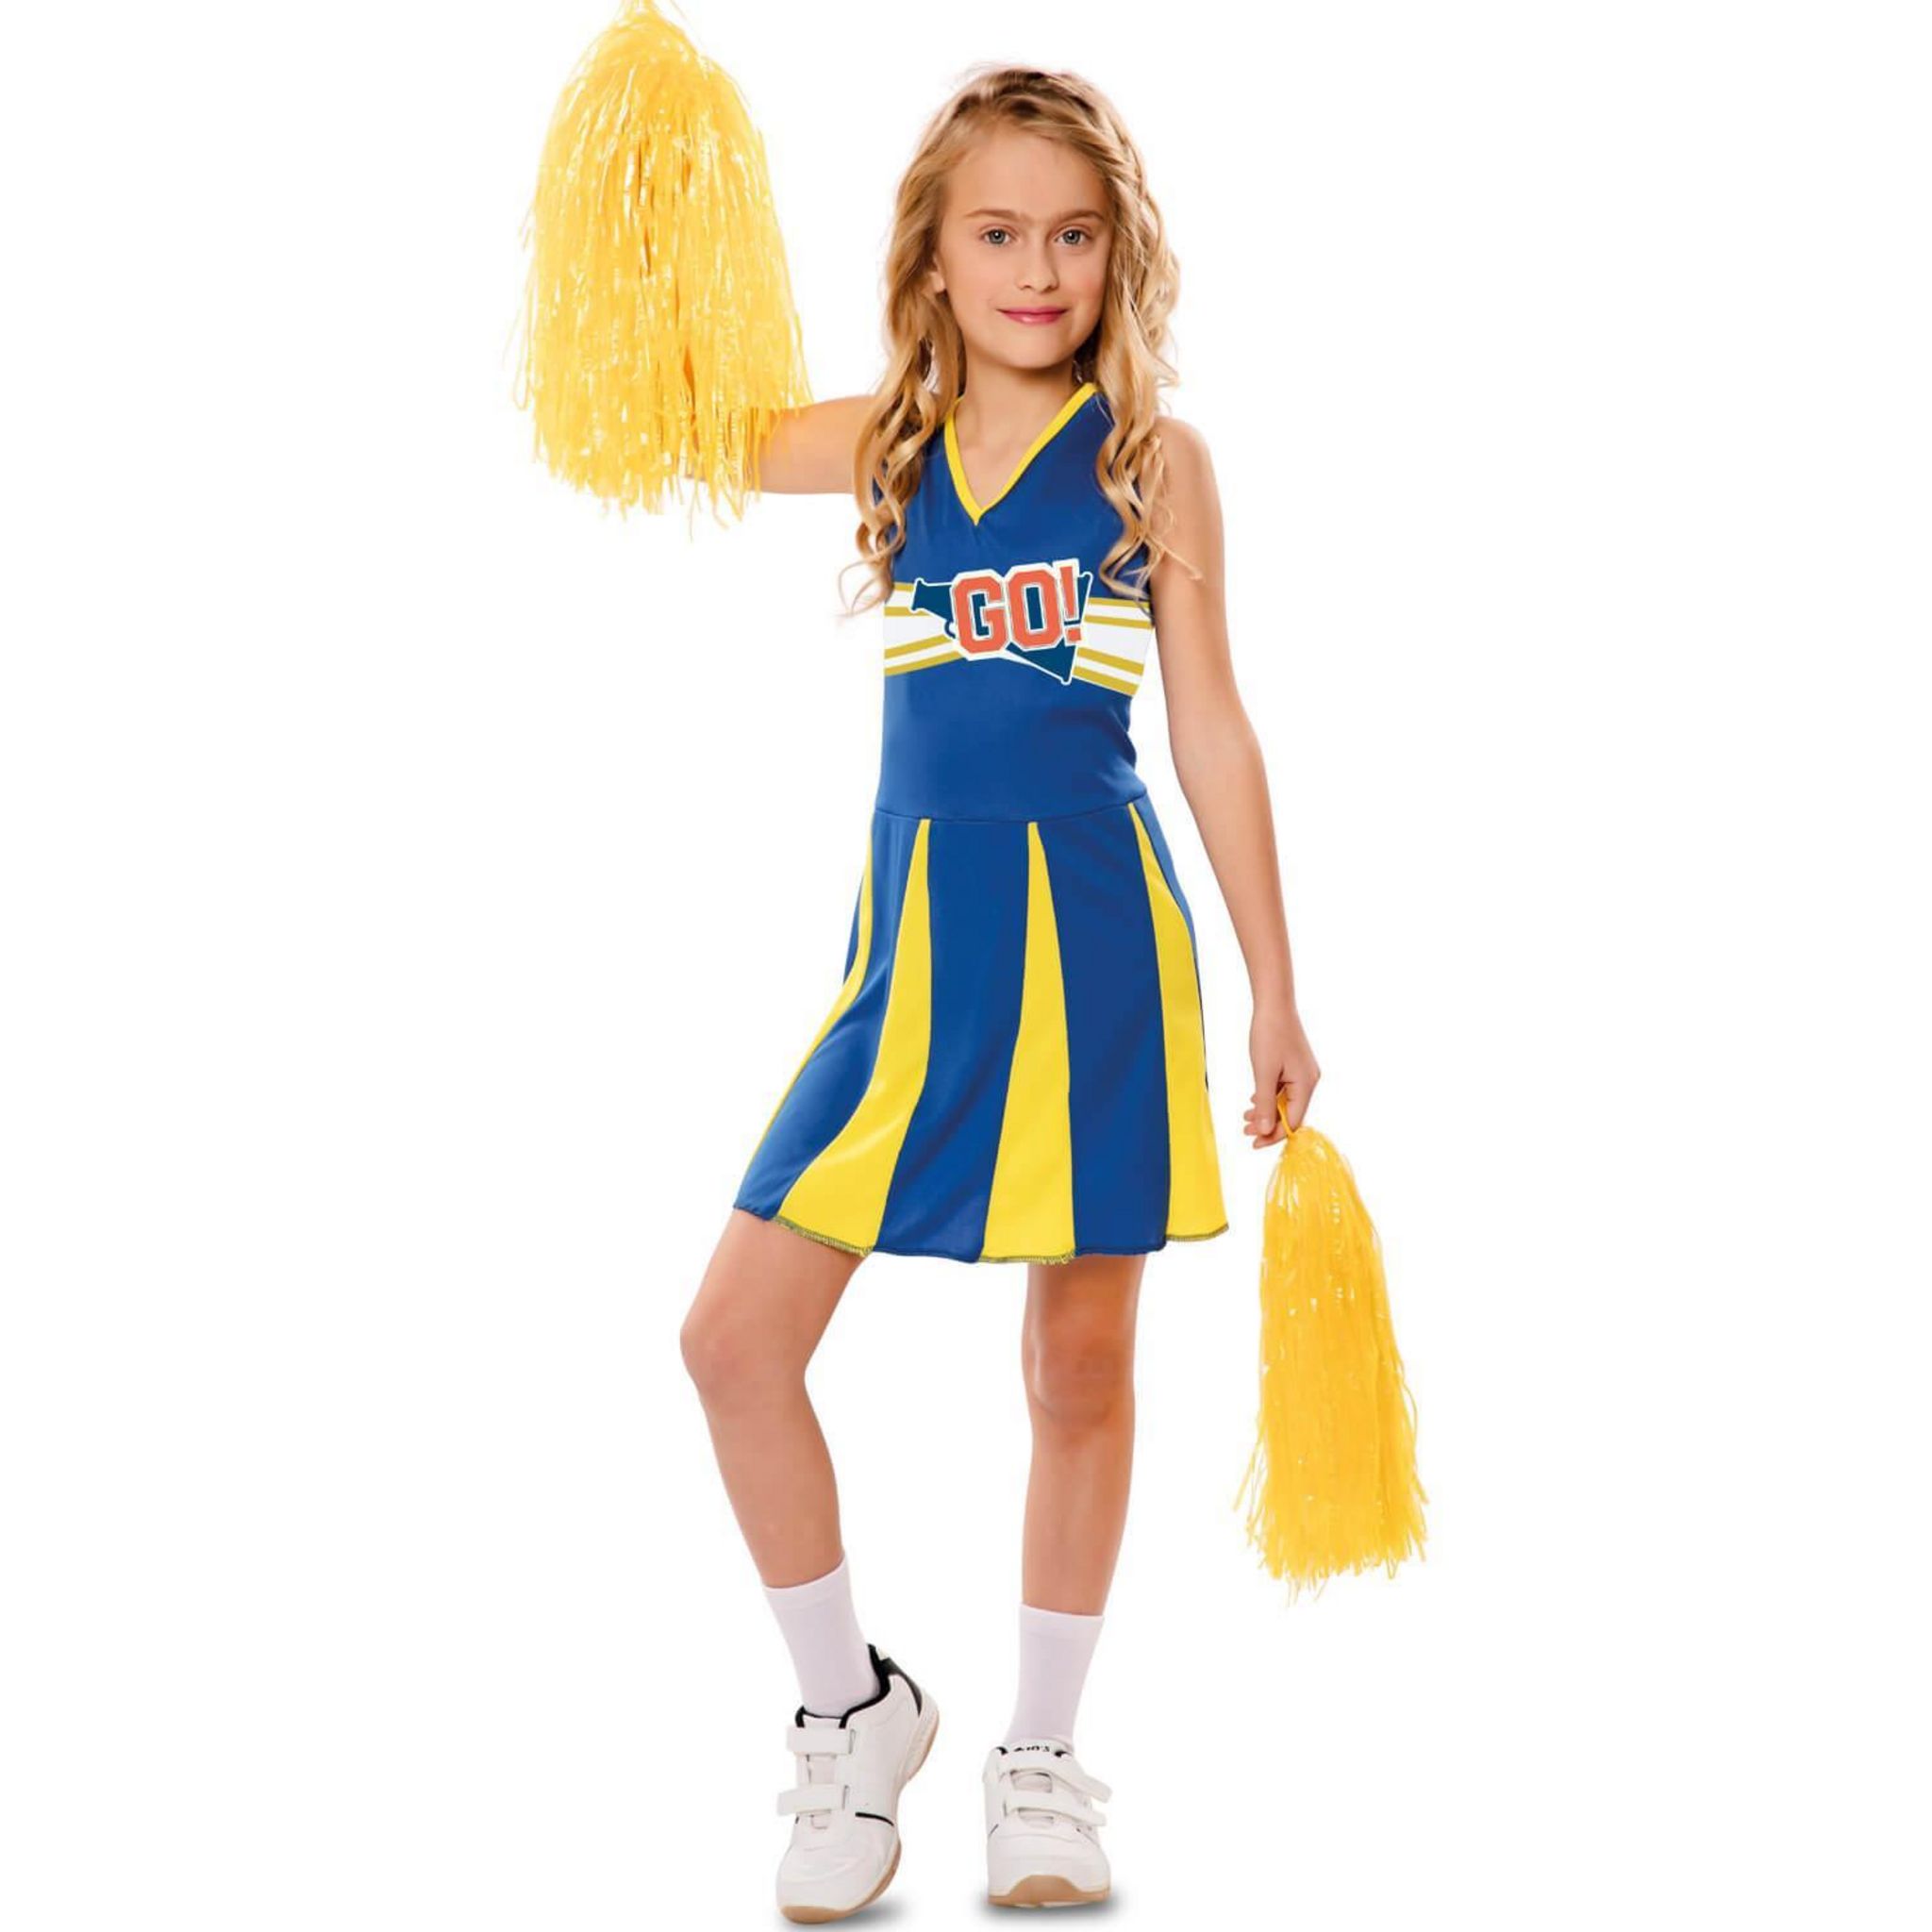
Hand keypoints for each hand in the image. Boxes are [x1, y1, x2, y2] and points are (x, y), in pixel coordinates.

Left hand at [1244, 1001, 1319, 1147]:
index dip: (1274, 1135)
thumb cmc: (1269, 1034)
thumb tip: (1265, 1130)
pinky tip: (1254, 1100)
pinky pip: (1284, 1089)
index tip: (1254, 1143)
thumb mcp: (1263, 1073)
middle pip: (1291, 1113)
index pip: (1293, 1121)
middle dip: (1268, 1124)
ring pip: (1285, 1101)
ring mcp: (1303, 1072)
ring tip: (1246, 1118)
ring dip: (1266, 1110)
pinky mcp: (1295, 1065)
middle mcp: (1309, 1080)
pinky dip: (1269, 1097)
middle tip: (1246, 1131)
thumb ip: (1264, 1103)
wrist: (1274, 1004)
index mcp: (1306, 1084)